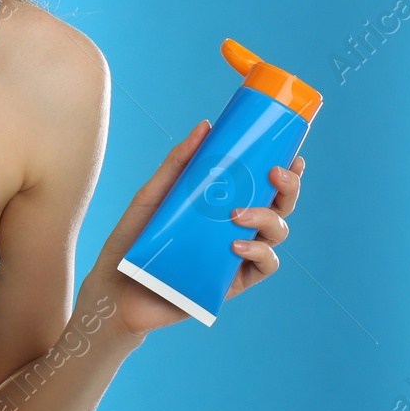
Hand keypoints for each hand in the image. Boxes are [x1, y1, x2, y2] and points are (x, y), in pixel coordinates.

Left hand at [84, 120, 306, 338]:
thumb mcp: (153, 195)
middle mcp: (235, 227)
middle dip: (288, 188)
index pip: (262, 185)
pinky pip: (265, 265)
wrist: (117, 284)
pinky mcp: (234, 281)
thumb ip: (178, 164)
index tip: (292, 155)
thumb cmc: (134, 237)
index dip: (285, 172)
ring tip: (238, 214)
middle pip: (279, 206)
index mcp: (221, 204)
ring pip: (277, 233)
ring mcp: (237, 254)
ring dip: (268, 218)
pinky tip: (237, 244)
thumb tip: (205, 126)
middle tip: (275, 174)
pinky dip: (260, 251)